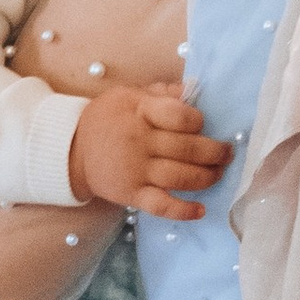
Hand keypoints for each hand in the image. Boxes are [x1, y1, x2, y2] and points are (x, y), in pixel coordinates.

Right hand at [67, 81, 233, 219]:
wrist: (72, 150)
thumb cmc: (107, 119)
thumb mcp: (128, 95)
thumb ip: (161, 93)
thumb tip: (193, 89)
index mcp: (140, 112)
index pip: (180, 116)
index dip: (198, 121)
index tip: (202, 124)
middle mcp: (139, 142)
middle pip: (187, 148)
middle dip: (215, 152)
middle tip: (228, 152)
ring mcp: (136, 171)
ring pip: (181, 176)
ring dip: (208, 177)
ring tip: (220, 173)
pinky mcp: (132, 194)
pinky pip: (161, 205)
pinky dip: (183, 210)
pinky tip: (201, 210)